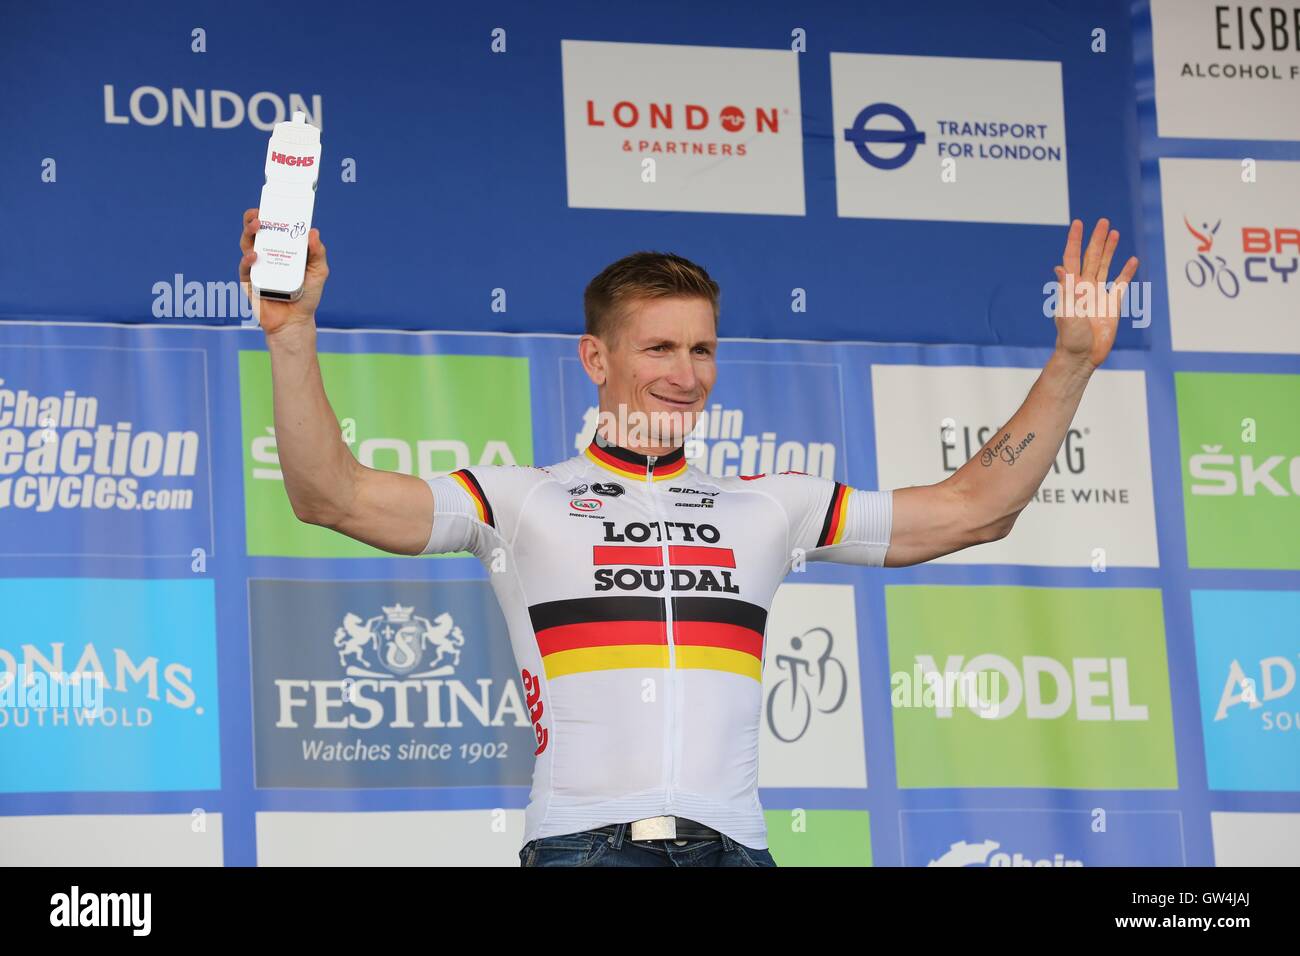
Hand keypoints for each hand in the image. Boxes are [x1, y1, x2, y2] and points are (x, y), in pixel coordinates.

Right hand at [238, 207, 329, 334]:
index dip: (270, 215)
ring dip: (249, 233)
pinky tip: (254, 255)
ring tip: (257, 226)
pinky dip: (248, 260)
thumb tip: (313, 232)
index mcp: (282, 249)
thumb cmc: (307, 295)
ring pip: (246, 245)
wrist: (296, 322)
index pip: (273, 228)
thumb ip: (318, 253)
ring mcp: (256, 267)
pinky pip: (245, 267)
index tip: (271, 205)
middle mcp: (267, 255)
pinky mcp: (249, 281)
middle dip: (253, 219)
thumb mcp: (318, 272)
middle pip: (255, 232)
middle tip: (259, 214)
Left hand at [1052, 218, 1138, 369]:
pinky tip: (1132, 260)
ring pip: (1105, 266)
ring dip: (1109, 250)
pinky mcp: (1112, 305)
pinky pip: (1121, 284)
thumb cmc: (1070, 337)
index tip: (1078, 223)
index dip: (1075, 240)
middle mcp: (1085, 287)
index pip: (1073, 258)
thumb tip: (1059, 268)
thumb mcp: (1066, 312)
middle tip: (1102, 221)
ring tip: (1114, 232)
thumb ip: (1066, 290)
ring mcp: (1098, 294)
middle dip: (1096, 240)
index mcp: (1071, 287)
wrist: (1082, 356)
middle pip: (1091, 257)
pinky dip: (1126, 272)